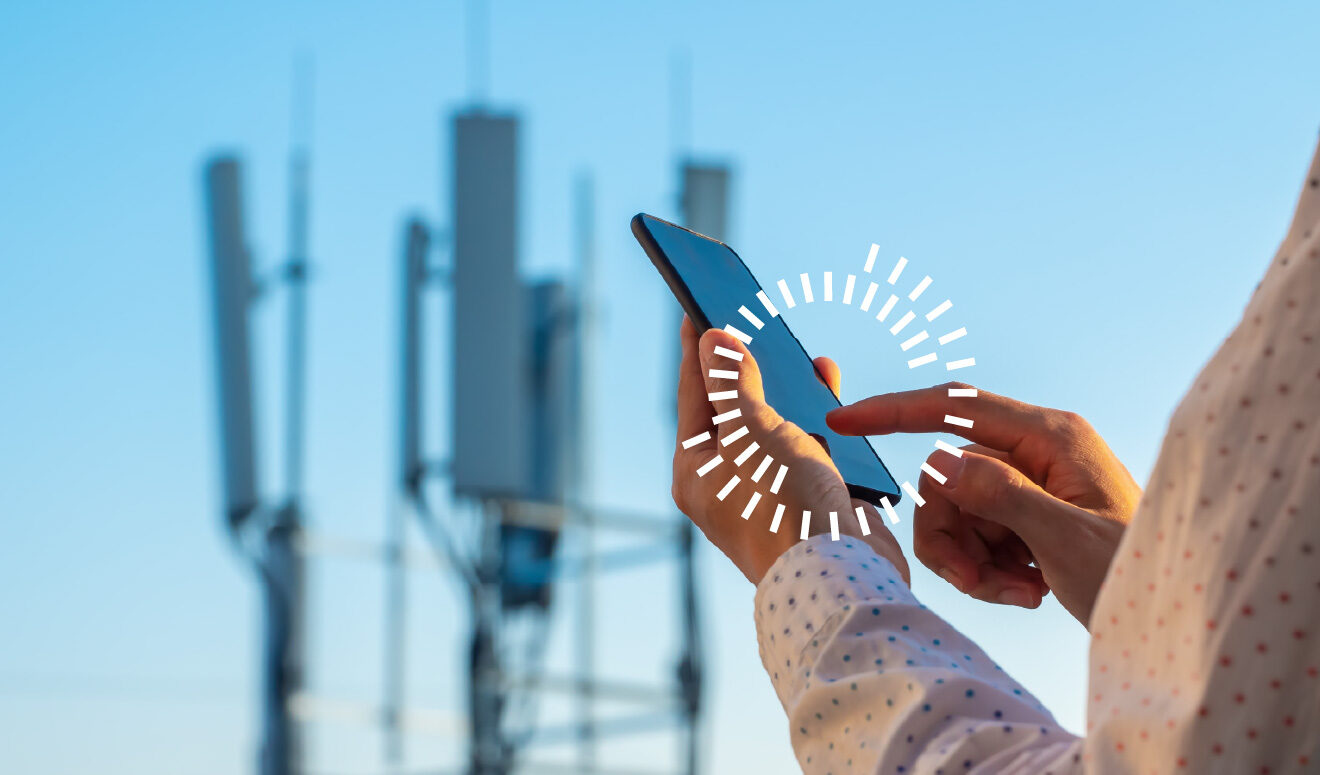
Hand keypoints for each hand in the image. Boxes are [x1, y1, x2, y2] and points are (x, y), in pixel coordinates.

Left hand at [671, 318, 907, 583]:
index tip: (697, 306)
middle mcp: (724, 483)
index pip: (692, 395)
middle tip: (751, 322)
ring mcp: (765, 494)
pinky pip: (807, 448)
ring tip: (800, 356)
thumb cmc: (784, 504)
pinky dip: (818, 419)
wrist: (842, 575)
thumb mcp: (752, 430)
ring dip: (788, 392)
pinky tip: (829, 393)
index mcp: (696, 470)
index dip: (698, 349)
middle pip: (732, 410)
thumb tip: (711, 340)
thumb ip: (733, 383)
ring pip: (773, 428)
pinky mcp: (805, 501)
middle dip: (747, 368)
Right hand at [827, 383, 1139, 626]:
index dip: (892, 412)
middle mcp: (1037, 450)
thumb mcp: (1068, 542)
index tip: (842, 421)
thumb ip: (1002, 496)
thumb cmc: (1136, 576)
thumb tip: (938, 461)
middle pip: (945, 476)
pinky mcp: (1026, 514)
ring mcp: (1030, 483)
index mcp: (1051, 437)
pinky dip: (986, 569)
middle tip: (980, 583)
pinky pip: (973, 533)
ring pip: (954, 510)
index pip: (954, 407)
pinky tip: (1026, 590)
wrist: (1169, 621)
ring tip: (1015, 592)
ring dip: (970, 560)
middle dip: (950, 534)